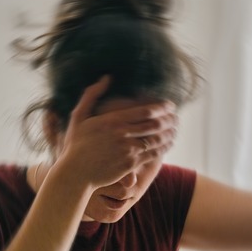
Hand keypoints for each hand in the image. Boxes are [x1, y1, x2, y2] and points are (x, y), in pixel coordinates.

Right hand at [55, 76, 178, 188]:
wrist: (75, 173)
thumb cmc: (75, 145)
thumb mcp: (79, 116)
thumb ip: (91, 95)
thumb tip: (106, 77)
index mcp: (113, 120)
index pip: (146, 110)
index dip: (163, 107)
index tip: (171, 106)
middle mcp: (123, 134)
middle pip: (156, 124)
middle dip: (170, 119)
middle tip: (176, 117)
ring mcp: (128, 150)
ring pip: (157, 139)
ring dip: (170, 133)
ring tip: (175, 130)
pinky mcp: (131, 164)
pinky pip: (153, 154)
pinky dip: (164, 148)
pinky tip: (168, 144)